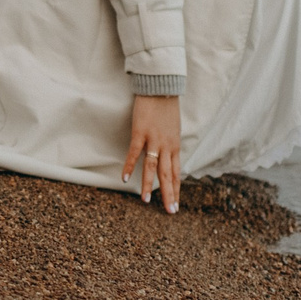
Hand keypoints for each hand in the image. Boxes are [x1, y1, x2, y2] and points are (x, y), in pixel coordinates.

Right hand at [120, 94, 181, 212]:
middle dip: (169, 194)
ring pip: (152, 167)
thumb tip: (170, 154)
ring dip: (148, 184)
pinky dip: (129, 165)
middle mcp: (167, 146)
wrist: (161, 88)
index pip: (176, 173)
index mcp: (175, 146)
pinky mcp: (140, 132)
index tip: (176, 205)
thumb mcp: (174, 128)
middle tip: (169, 212)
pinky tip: (123, 178)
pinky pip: (134, 152)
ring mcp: (154, 139)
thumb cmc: (167, 107)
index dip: (176, 189)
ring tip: (145, 200)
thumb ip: (171, 143)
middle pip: (168, 174)